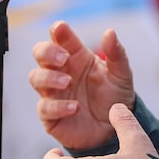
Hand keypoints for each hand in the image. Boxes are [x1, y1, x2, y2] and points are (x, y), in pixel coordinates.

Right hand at [29, 21, 135, 150]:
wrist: (116, 130)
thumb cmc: (115, 97)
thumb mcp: (121, 75)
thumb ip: (117, 54)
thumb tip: (110, 32)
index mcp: (76, 57)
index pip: (60, 37)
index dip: (57, 31)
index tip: (60, 28)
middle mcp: (61, 71)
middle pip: (40, 53)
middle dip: (47, 52)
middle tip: (63, 58)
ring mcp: (54, 93)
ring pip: (36, 78)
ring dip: (49, 77)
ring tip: (67, 82)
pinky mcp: (51, 116)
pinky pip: (44, 107)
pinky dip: (57, 106)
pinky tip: (74, 107)